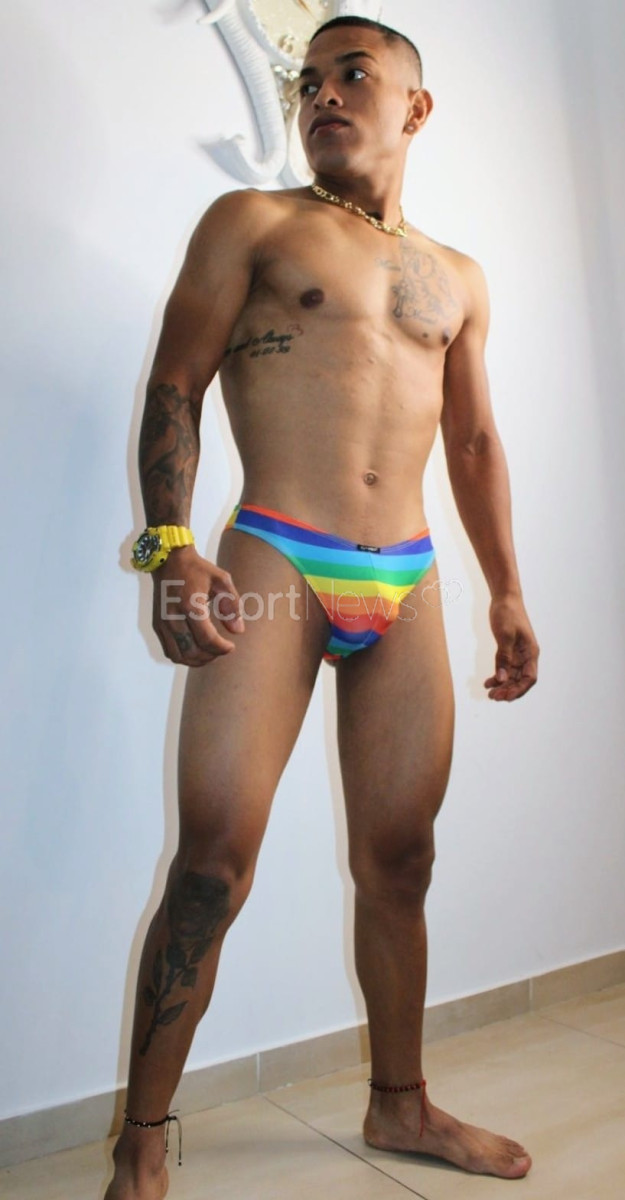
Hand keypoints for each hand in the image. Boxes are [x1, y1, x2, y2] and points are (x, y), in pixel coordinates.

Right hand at [151, 545, 243, 666]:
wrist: (168, 560)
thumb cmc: (197, 569)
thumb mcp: (221, 580)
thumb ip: (232, 605)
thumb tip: (238, 631)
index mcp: (190, 606)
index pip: (207, 639)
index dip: (222, 648)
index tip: (231, 646)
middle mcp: (173, 617)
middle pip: (193, 652)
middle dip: (211, 656)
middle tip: (222, 649)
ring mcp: (162, 623)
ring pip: (179, 656)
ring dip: (197, 660)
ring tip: (210, 652)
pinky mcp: (157, 625)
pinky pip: (170, 651)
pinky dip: (184, 656)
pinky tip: (196, 649)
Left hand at [484, 595, 538, 701]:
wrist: (504, 597)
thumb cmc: (507, 613)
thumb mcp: (504, 636)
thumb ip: (503, 658)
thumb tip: (502, 679)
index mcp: (531, 652)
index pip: (530, 678)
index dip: (519, 690)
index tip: (505, 696)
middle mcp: (527, 655)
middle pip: (520, 680)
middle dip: (508, 690)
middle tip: (493, 697)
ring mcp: (518, 654)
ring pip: (512, 676)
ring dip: (502, 686)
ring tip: (489, 693)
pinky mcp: (509, 651)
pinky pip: (505, 668)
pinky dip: (498, 676)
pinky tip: (487, 682)